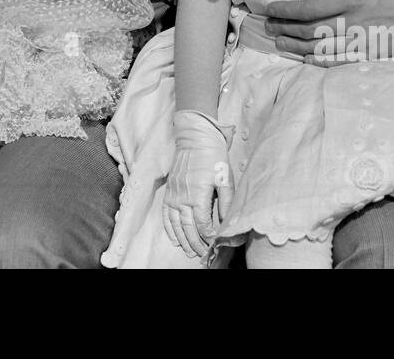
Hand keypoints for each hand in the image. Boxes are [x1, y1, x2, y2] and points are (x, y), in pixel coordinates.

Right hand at [162, 110, 233, 259]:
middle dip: (197, 244)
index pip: (203, 224)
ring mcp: (174, 195)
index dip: (209, 236)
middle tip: (204, 255)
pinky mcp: (169, 192)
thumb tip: (227, 222)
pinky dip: (169, 229)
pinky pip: (166, 215)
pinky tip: (175, 238)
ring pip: (175, 225)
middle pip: (188, 228)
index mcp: (199, 195)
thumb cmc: (213, 156)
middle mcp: (183, 198)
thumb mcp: (225, 178)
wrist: (195, 137)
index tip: (216, 244)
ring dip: (183, 240)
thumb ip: (226, 203)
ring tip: (191, 252)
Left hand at [263, 0, 393, 56]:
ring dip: (298, 47)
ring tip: (280, 43)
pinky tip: (307, 58)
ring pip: (325, 49)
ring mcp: (367, 40)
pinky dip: (322, 61)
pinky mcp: (375, 51)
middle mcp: (358, 22)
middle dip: (286, 29)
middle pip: (313, 31)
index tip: (271, 9)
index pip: (312, 9)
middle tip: (268, 26)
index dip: (287, 11)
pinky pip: (343, 61)